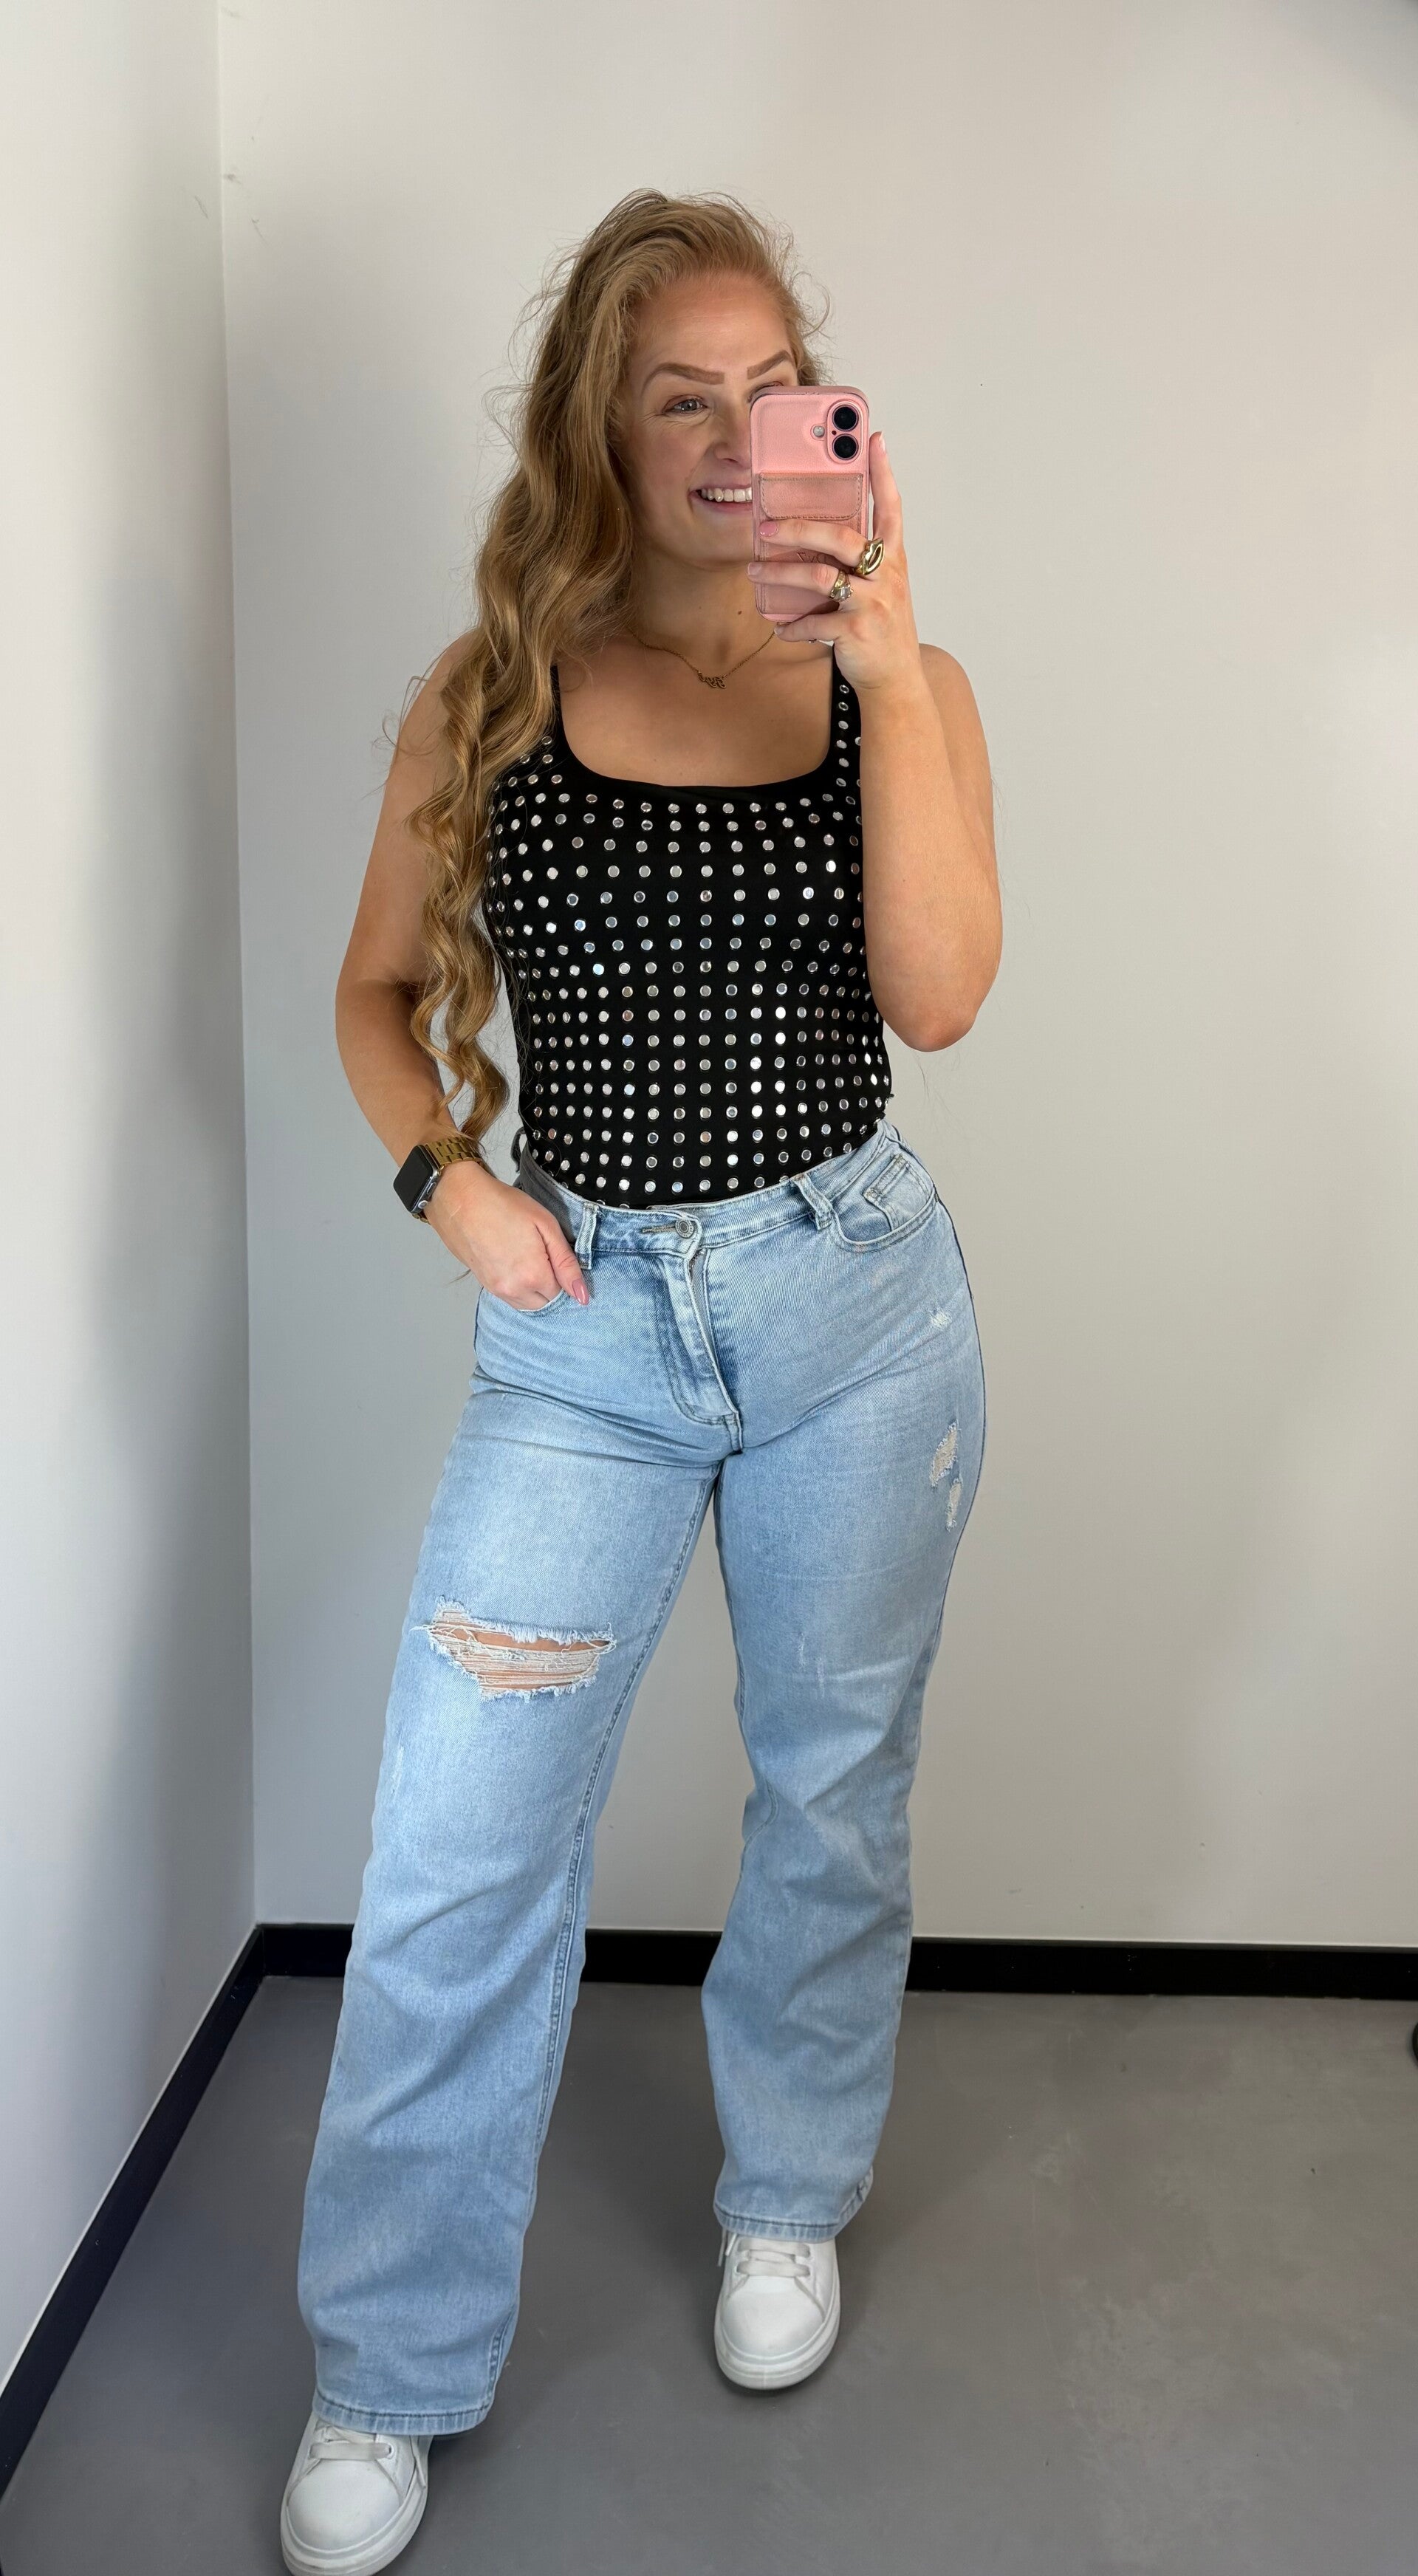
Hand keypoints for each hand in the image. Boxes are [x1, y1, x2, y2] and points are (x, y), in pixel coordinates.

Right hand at [424, 1161, 589, 1307]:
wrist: (459, 1199)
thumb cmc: (503, 1205)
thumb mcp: (545, 1225)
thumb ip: (566, 1263)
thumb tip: (582, 1296)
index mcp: (533, 1275)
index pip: (563, 1293)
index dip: (564, 1275)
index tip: (556, 1253)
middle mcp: (514, 1290)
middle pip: (545, 1303)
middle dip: (551, 1285)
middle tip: (542, 1254)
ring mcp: (496, 1290)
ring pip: (526, 1304)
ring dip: (534, 1288)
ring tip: (527, 1256)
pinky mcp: (484, 1285)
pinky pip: (509, 1297)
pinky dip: (518, 1287)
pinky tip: (513, 1261)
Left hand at [748, 432, 919, 698]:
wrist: (896, 679)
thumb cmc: (882, 628)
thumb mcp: (881, 588)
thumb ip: (859, 561)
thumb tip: (813, 537)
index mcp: (893, 558)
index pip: (891, 508)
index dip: (883, 474)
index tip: (874, 440)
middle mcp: (886, 575)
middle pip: (840, 537)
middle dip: (797, 528)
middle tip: (764, 527)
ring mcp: (873, 603)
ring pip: (818, 577)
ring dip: (779, 574)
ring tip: (755, 572)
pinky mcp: (856, 631)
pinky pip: (813, 622)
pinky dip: (791, 625)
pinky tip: (779, 626)